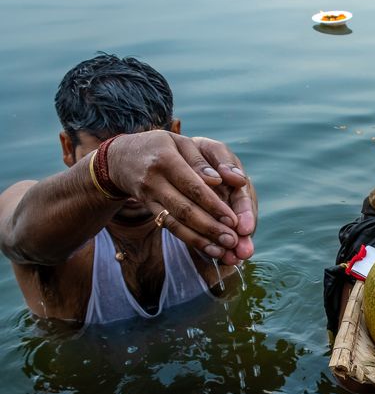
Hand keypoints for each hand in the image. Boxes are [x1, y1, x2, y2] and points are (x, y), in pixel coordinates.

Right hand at [107, 131, 254, 261]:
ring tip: (224, 251)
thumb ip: (202, 160)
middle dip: (210, 227)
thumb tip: (220, 180)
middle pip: (184, 209)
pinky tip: (209, 249)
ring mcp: (149, 197)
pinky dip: (190, 239)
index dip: (214, 205)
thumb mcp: (182, 142)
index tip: (233, 220)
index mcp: (166, 160)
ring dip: (200, 239)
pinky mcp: (149, 209)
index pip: (193, 186)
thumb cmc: (162, 146)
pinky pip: (170, 227)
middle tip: (233, 241)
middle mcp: (154, 180)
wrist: (122, 157)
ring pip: (175, 222)